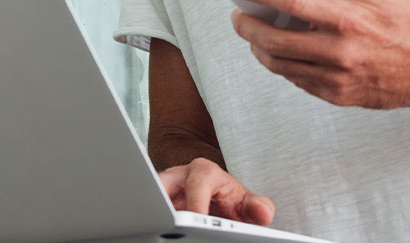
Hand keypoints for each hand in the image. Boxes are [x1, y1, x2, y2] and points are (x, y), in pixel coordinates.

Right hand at [158, 158, 274, 224]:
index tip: (197, 221)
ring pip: (148, 199)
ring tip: (153, 234)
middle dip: (161, 206)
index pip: (197, 184)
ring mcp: (162, 190)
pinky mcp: (153, 204)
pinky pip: (147, 212)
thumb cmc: (228, 201)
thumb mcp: (244, 203)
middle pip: (162, 186)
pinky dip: (149, 224)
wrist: (215, 200)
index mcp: (203, 172)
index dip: (196, 203)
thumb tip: (263, 212)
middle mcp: (178, 176)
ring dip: (150, 217)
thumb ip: (257, 207)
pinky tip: (153, 236)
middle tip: (164, 227)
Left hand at [229, 0, 409, 108]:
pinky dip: (281, 63)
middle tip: (237, 14)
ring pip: (280, 64)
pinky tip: (277, 49)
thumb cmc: (403, 25)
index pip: (292, 1)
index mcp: (349, 20)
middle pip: (275, 39)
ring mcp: (336, 78)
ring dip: (258, 47)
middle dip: (246, 25)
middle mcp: (340, 52)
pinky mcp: (336, 96)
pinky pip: (296, 79)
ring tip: (252, 32)